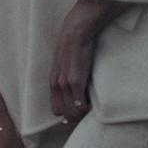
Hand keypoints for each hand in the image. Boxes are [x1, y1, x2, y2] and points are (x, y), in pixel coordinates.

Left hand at [48, 0, 115, 126]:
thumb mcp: (65, 65)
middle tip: (89, 108)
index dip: (68, 113)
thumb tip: (76, 93)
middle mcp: (56, 85)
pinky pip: (82, 104)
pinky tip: (94, 101)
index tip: (80, 108)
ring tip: (92, 104)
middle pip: (65, 114)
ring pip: (73, 112)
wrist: (76, 32)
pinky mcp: (76, 81)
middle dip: (77, 115)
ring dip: (84, 112)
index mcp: (53, 82)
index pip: (56, 111)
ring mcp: (65, 84)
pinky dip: (89, 107)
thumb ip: (66, 79)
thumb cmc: (75, 48)